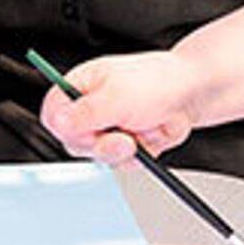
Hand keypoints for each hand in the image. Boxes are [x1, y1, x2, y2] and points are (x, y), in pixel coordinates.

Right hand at [39, 51, 203, 163]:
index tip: (82, 132)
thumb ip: (85, 113)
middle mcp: (90, 109)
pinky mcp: (124, 146)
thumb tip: (56, 123)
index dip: (61, 126)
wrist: (191, 94)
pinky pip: (121, 163)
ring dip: (121, 151)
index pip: (52, 112)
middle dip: (99, 143)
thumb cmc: (156, 81)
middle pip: (73, 141)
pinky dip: (138, 156)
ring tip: (138, 133)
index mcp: (80, 87)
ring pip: (98, 156)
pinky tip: (148, 137)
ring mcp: (107, 129)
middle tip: (120, 136)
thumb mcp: (117, 96)